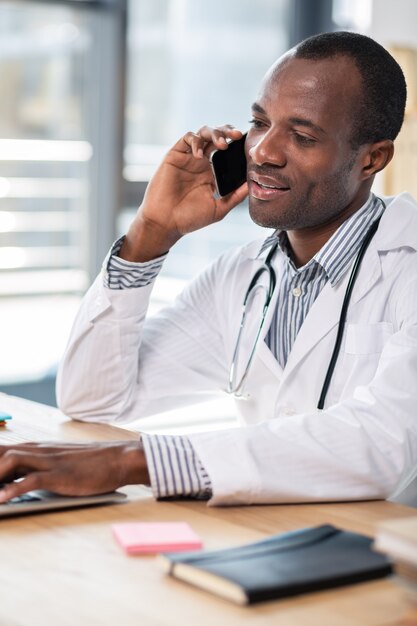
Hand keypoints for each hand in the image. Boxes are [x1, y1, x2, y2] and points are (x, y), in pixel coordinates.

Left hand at [0, 441, 149, 501]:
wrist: (117, 459)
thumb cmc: (89, 462)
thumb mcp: (58, 460)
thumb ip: (36, 466)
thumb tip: (12, 482)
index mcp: (36, 447)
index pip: (0, 449)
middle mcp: (38, 451)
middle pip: (0, 453)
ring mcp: (48, 462)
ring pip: (10, 462)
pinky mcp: (59, 475)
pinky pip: (30, 481)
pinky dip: (12, 491)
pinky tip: (1, 501)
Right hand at [120, 125, 248, 261]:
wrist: (166, 222)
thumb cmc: (189, 219)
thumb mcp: (219, 209)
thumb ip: (235, 197)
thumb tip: (253, 185)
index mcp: (211, 172)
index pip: (226, 150)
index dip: (236, 144)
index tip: (247, 145)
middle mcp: (200, 162)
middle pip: (216, 136)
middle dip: (227, 132)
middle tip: (237, 136)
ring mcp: (187, 157)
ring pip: (203, 133)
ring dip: (214, 134)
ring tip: (222, 144)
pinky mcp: (174, 155)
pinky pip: (187, 139)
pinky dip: (195, 142)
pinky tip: (200, 155)